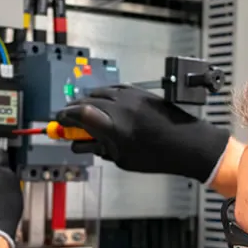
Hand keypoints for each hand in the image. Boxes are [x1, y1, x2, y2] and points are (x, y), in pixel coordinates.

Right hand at [56, 85, 229, 182]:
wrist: (188, 144)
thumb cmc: (157, 157)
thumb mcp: (123, 159)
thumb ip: (99, 148)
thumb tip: (82, 143)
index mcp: (114, 128)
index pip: (79, 115)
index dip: (64, 117)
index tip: (59, 122)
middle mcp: (120, 108)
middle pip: (86, 101)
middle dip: (73, 110)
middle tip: (67, 119)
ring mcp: (131, 97)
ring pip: (99, 92)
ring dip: (87, 100)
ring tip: (83, 111)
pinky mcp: (140, 92)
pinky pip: (114, 88)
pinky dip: (103, 95)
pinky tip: (102, 101)